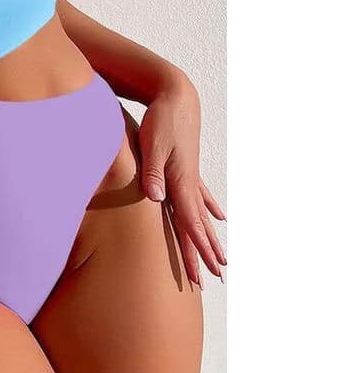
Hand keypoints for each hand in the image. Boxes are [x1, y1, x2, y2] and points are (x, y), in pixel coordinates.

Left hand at [138, 76, 225, 286]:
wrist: (175, 95)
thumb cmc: (160, 119)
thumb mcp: (152, 144)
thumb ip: (152, 172)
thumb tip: (155, 198)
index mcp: (180, 181)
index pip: (188, 224)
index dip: (195, 250)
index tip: (204, 273)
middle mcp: (188, 182)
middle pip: (197, 224)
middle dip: (205, 251)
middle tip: (216, 277)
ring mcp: (189, 174)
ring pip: (200, 212)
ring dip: (209, 235)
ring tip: (220, 256)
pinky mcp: (186, 165)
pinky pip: (200, 193)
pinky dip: (209, 207)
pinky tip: (219, 216)